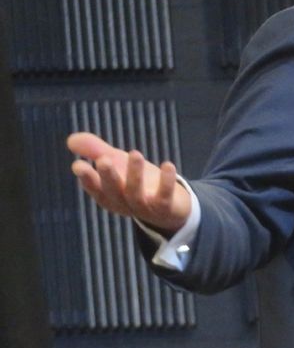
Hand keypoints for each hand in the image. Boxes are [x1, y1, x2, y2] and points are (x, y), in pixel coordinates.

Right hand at [66, 132, 191, 233]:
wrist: (170, 208)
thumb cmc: (137, 181)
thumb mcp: (116, 163)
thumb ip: (95, 151)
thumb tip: (70, 139)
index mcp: (107, 194)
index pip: (94, 187)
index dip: (86, 178)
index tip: (78, 165)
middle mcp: (123, 203)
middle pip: (113, 191)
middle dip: (108, 176)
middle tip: (103, 159)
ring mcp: (144, 207)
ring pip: (136, 194)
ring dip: (134, 175)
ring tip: (135, 153)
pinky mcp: (165, 208)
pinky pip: (165, 197)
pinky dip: (166, 182)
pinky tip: (168, 165)